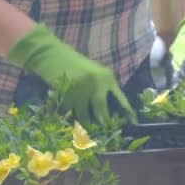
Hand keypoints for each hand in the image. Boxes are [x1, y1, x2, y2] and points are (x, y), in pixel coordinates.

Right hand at [7, 23, 137, 124]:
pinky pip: (70, 111)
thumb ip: (101, 88)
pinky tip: (68, 117)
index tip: (133, 124)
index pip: (121, 99)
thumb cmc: (72, 63)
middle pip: (102, 111)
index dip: (127, 113)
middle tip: (101, 130)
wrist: (51, 54)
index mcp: (106, 78)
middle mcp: (97, 83)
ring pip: (84, 114)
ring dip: (84, 122)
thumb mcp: (92, 73)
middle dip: (102, 123)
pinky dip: (69, 115)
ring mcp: (82, 89)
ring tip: (84, 129)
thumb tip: (106, 112)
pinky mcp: (67, 94)